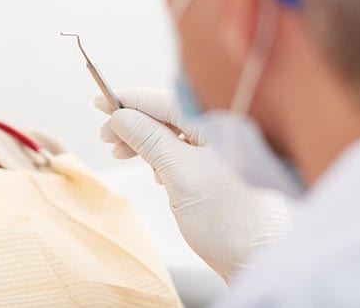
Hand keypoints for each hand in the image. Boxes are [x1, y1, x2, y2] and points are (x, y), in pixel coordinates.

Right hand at [95, 88, 289, 282]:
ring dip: (142, 140)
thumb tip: (121, 116)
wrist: (258, 259)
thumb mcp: (180, 174)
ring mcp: (219, 150)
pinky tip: (150, 169)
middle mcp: (221, 131)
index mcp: (218, 124)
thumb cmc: (229, 220)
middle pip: (166, 115)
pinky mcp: (216, 169)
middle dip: (133, 123)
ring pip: (170, 133)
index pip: (165, 101)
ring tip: (120, 153)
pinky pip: (180, 150)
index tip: (100, 103)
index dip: (129, 101)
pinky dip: (159, 155)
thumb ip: (149, 139)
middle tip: (106, 137)